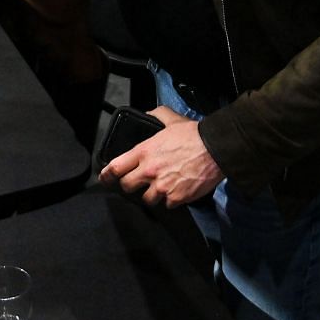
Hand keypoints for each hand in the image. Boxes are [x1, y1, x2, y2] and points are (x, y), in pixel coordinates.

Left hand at [98, 107, 223, 206]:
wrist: (215, 149)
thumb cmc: (192, 134)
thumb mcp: (169, 119)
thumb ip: (154, 115)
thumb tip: (146, 115)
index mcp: (143, 152)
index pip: (116, 167)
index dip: (107, 175)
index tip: (104, 178)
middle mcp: (149, 171)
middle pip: (127, 187)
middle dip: (130, 186)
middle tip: (137, 183)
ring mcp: (163, 187)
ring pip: (147, 199)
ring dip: (152, 195)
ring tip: (160, 188)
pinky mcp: (177, 198)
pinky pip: (167, 205)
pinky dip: (170, 200)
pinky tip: (175, 191)